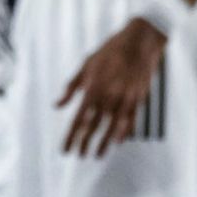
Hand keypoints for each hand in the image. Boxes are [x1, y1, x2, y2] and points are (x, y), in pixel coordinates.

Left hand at [58, 17, 164, 157]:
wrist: (138, 41)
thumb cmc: (109, 51)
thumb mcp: (86, 65)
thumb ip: (72, 87)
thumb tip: (57, 105)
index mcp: (93, 87)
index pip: (78, 118)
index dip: (71, 136)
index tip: (66, 149)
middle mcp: (108, 96)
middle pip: (94, 125)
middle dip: (85, 142)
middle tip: (79, 155)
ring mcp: (124, 98)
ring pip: (112, 127)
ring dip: (104, 142)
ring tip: (97, 155)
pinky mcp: (138, 99)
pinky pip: (130, 121)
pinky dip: (123, 132)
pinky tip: (117, 142)